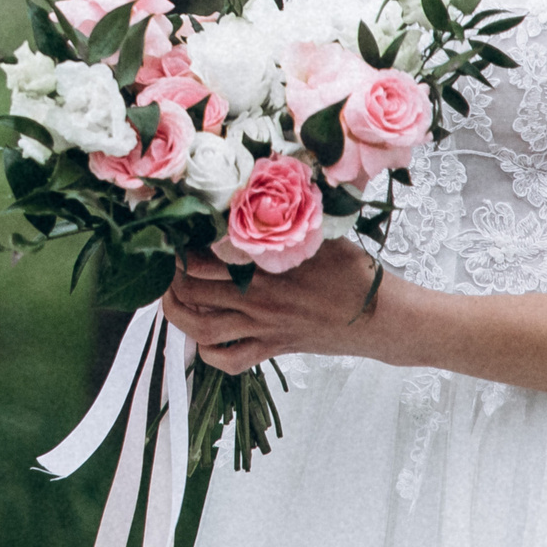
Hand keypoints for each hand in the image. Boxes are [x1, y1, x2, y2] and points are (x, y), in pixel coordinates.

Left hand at [160, 239, 384, 374]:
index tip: (170, 233)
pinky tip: (201, 340)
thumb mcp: (318, 234)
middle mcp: (258, 300)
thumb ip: (282, 217)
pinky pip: (230, 361)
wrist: (383, 317)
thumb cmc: (352, 270)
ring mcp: (264, 328)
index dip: (178, 246)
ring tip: (170, 299)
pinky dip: (208, 354)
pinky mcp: (274, 350)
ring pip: (203, 329)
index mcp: (265, 267)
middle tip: (164, 264)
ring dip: (178, 315)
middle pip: (193, 291)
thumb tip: (253, 186)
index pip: (202, 257)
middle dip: (171, 277)